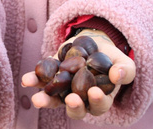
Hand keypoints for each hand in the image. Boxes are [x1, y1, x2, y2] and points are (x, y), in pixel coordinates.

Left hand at [21, 29, 135, 119]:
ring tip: (37, 99)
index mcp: (100, 99)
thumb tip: (118, 75)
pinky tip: (27, 79)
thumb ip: (125, 70)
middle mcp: (80, 99)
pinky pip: (40, 83)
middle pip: (75, 109)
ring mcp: (62, 91)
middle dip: (73, 106)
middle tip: (70, 99)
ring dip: (46, 100)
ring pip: (54, 100)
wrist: (92, 44)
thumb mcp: (122, 61)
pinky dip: (34, 81)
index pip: (99, 105)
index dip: (97, 101)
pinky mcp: (50, 79)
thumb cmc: (110, 58)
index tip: (95, 92)